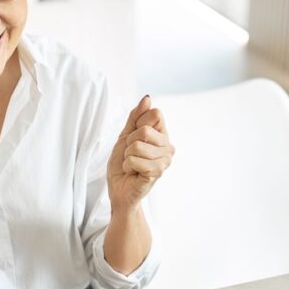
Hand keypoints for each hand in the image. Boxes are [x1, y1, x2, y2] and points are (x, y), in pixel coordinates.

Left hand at [107, 95, 174, 211]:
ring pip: (137, 146)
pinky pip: (135, 160)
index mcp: (163, 135)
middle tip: (130, 154)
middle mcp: (168, 147)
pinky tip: (133, 172)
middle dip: (129, 142)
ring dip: (127, 156)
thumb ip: (136, 117)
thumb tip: (147, 98)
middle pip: (145, 130)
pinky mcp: (157, 173)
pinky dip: (127, 165)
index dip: (138, 124)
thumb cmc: (123, 164)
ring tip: (131, 164)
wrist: (119, 190)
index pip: (156, 114)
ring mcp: (165, 161)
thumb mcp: (125, 136)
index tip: (134, 138)